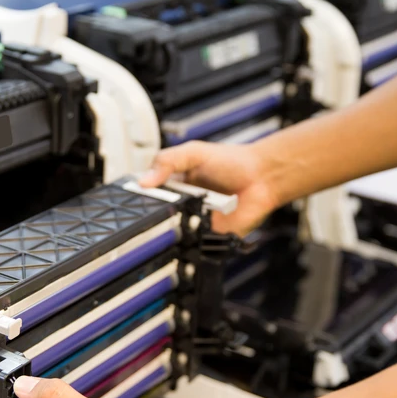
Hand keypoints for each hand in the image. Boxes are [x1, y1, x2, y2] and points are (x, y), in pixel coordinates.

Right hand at [138, 141, 279, 235]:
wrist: (262, 178)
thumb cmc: (233, 162)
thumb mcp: (194, 153)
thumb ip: (168, 161)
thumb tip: (143, 180)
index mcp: (174, 185)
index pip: (148, 195)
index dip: (140, 199)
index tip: (134, 199)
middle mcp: (182, 205)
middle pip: (158, 217)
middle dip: (159, 214)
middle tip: (167, 205)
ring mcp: (195, 222)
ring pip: (174, 233)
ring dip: (178, 225)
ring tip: (190, 210)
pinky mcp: (208, 237)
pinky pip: (195, 245)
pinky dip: (195, 239)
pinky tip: (201, 224)